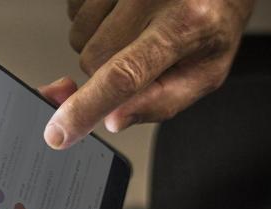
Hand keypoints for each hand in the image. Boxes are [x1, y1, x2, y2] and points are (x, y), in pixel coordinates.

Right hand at [44, 0, 254, 148]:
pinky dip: (93, 21)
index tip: (59, 133)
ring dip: (98, 44)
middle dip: (106, 71)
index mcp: (184, 25)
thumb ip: (161, 102)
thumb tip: (113, 120)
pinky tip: (121, 14)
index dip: (86, 108)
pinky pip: (75, 11)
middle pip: (92, 60)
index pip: (123, 76)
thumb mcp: (204, 72)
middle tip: (141, 55)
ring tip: (134, 31)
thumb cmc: (212, 22)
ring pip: (79, 37)